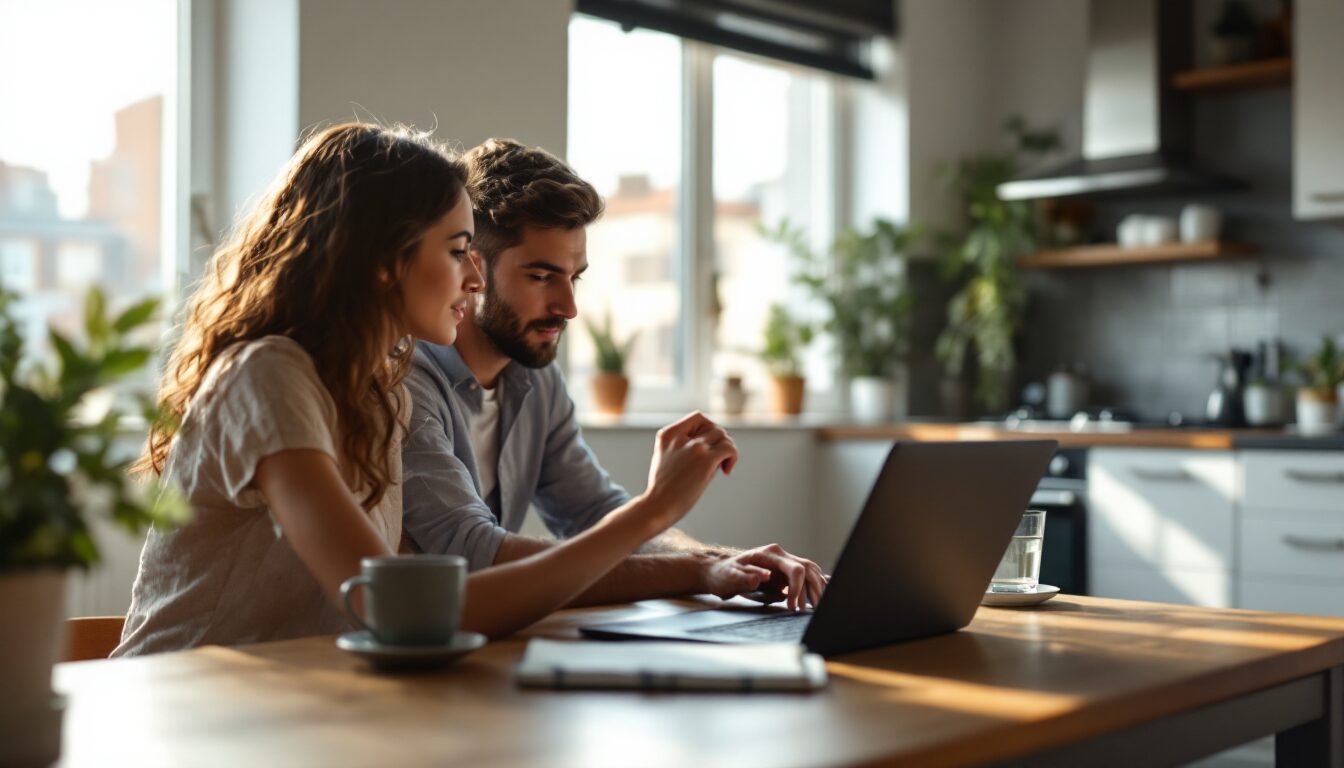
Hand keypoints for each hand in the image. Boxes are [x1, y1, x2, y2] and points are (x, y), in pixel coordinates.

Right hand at [642, 412, 737, 529]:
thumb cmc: (663, 489)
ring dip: (727, 450)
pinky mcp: (705, 460)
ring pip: (723, 436)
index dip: (708, 429)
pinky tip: (726, 470)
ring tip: (721, 466)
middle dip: (719, 442)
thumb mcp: (666, 458)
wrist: (657, 508)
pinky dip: (733, 457)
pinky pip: (729, 448)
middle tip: (718, 460)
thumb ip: (684, 446)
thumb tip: (718, 444)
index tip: (709, 447)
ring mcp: (694, 447)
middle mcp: (680, 437)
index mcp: (668, 434)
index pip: (698, 418)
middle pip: (714, 427)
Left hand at [706, 544, 826, 611]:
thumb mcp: (730, 576)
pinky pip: (806, 577)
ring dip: (816, 589)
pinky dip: (814, 587)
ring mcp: (784, 563)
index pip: (795, 569)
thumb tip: (764, 576)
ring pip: (811, 572)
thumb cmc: (724, 574)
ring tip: (818, 608)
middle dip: (812, 591)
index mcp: (770, 554)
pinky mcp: (785, 572)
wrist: (720, 572)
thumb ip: (746, 576)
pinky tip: (816, 599)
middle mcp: (781, 556)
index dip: (797, 589)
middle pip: (808, 569)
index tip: (792, 607)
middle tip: (810, 612)